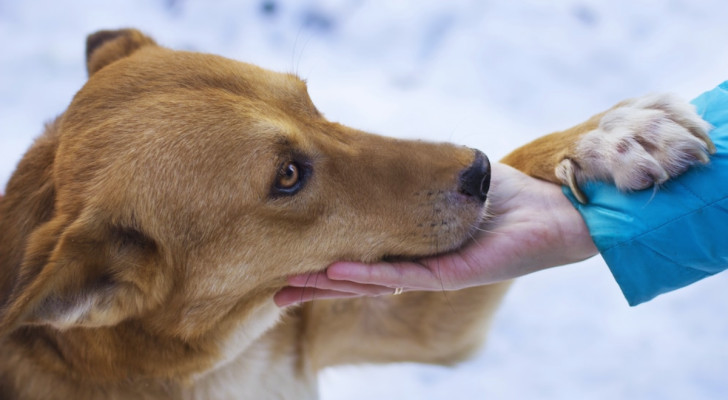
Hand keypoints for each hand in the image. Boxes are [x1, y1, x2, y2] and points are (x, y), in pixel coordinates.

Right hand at [274, 163, 597, 306]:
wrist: (554, 208)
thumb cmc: (506, 195)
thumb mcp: (449, 181)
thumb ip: (415, 178)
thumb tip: (383, 158)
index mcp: (413, 247)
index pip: (361, 259)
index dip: (326, 264)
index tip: (290, 263)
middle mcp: (419, 267)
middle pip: (358, 281)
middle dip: (316, 288)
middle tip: (276, 293)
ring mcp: (434, 274)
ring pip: (372, 284)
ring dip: (330, 286)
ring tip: (291, 288)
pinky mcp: (453, 275)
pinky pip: (404, 275)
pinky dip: (368, 275)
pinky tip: (335, 273)